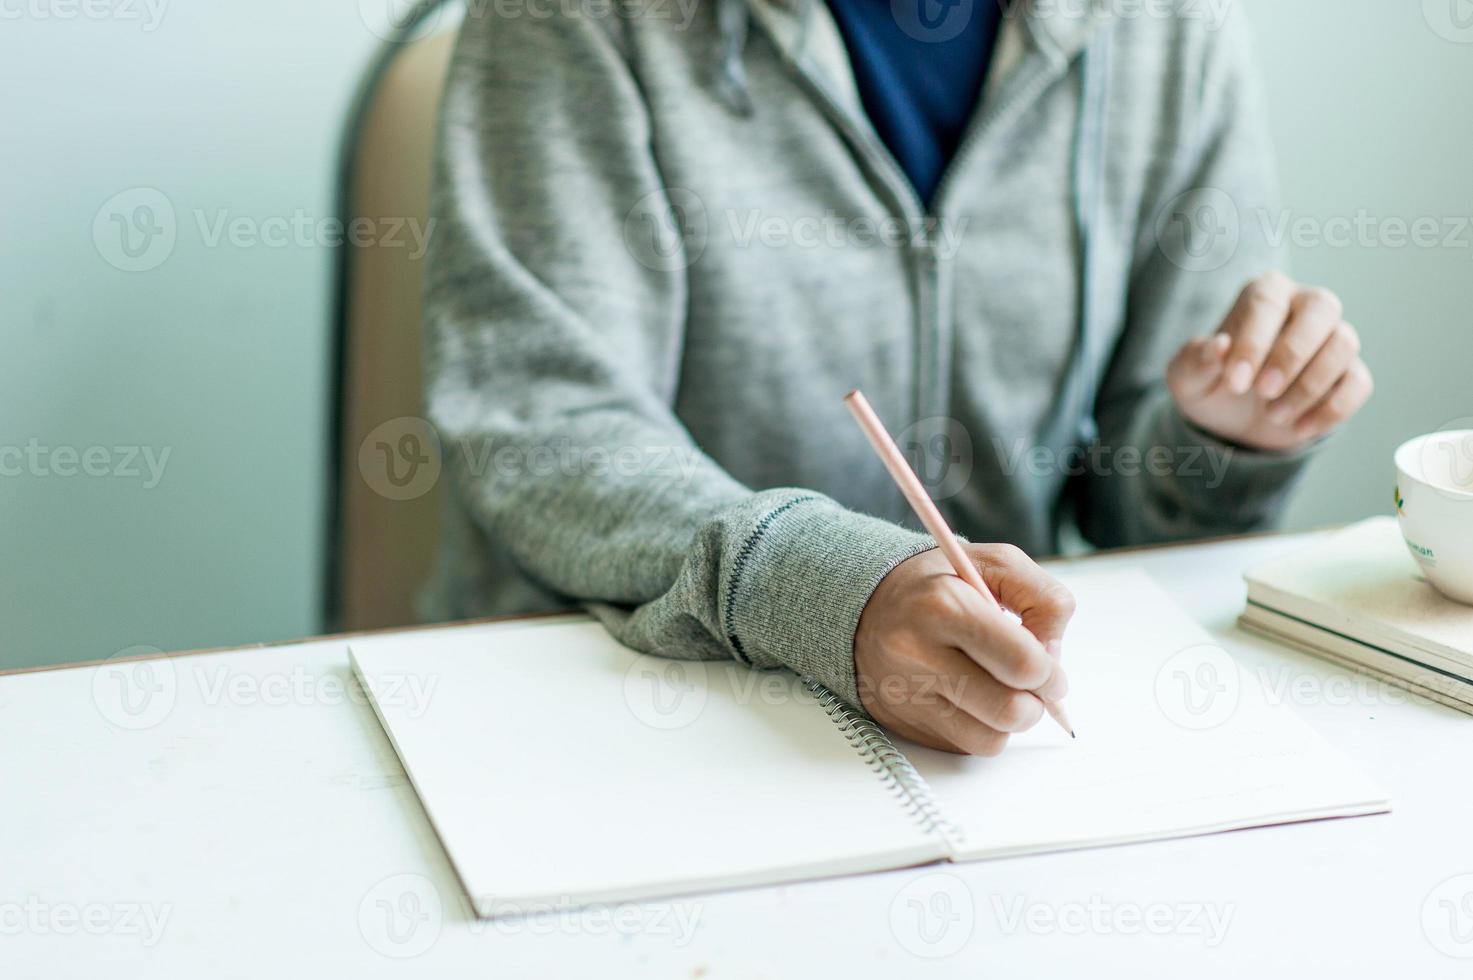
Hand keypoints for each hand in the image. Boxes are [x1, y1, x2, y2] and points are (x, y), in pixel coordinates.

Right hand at [854, 544, 1073, 755]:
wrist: (864, 604)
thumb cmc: (939, 583)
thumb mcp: (996, 564)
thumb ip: (1044, 599)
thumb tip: (1054, 657)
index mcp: (943, 606)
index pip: (1023, 663)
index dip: (1051, 672)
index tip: (1050, 668)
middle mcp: (918, 653)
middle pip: (1010, 710)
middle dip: (1036, 702)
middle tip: (1032, 685)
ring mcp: (906, 694)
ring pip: (991, 740)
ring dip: (1008, 719)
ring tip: (997, 687)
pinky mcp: (903, 722)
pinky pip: (965, 747)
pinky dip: (979, 728)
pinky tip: (968, 698)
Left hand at [1167, 272, 1373, 452]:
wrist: (1235, 424)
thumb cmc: (1212, 385)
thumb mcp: (1188, 378)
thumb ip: (1195, 360)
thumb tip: (1219, 345)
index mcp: (1264, 294)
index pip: (1266, 302)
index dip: (1253, 343)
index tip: (1235, 383)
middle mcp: (1306, 306)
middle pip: (1322, 307)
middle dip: (1292, 354)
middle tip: (1263, 392)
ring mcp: (1334, 338)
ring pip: (1343, 344)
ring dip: (1308, 386)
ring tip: (1273, 416)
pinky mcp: (1350, 373)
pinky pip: (1358, 383)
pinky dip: (1330, 409)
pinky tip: (1298, 428)